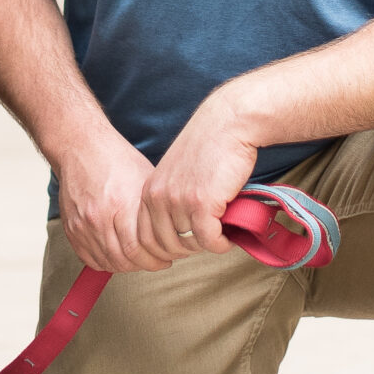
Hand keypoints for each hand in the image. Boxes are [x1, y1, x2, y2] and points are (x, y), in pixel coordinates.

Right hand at [56, 124, 173, 273]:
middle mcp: (99, 217)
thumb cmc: (117, 160)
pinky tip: (119, 255)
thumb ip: (155, 209)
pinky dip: (106, 262)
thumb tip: (175, 232)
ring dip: (127, 265)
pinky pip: (89, 258)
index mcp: (121, 204)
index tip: (167, 260)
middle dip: (145, 265)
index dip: (156, 260)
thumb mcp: (145, 179)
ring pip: (107, 262)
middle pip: (123, 260)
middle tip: (157, 262)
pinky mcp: (71, 228)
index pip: (138, 249)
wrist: (81, 147)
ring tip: (140, 258)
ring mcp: (82, 224)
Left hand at [138, 92, 257, 264]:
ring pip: (188, 244)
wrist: (228, 123)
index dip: (165, 250)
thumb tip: (179, 233)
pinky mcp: (202, 203)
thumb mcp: (176, 173)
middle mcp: (159, 197)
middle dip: (187, 250)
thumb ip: (171, 199)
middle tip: (206, 241)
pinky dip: (221, 244)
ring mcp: (179, 201)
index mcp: (150, 191)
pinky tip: (229, 237)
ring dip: (207, 245)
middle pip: (165, 246)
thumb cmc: (209, 147)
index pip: (144, 238)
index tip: (184, 248)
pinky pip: (208, 240)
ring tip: (221, 235)